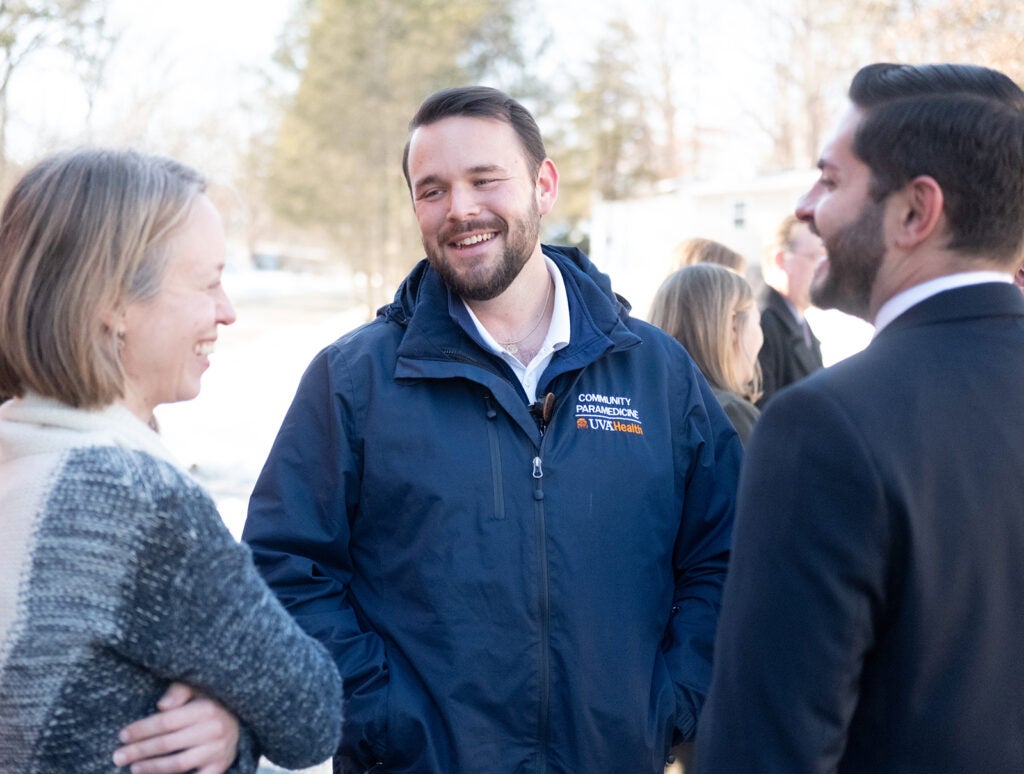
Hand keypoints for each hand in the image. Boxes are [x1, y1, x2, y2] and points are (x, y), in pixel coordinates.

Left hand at [113, 682, 239, 773]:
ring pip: (178, 764)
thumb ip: (179, 691)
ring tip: (134, 768)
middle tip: (118, 756)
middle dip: (139, 751)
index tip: (123, 735)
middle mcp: (213, 730)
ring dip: (152, 767)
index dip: (142, 729)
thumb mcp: (198, 687)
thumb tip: (161, 705)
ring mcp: (217, 751)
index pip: (166, 722)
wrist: (241, 717)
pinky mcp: (219, 766)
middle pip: (167, 744)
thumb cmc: (211, 701)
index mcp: (206, 708)